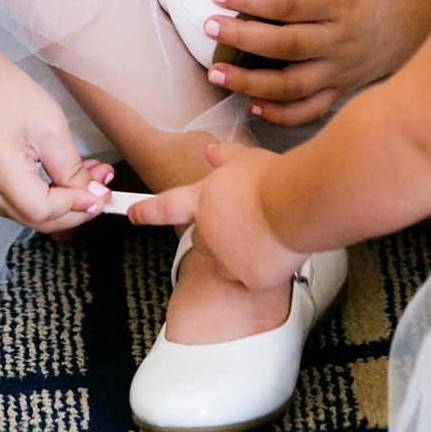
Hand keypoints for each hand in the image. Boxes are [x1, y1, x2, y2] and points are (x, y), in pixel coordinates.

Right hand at [0, 52, 117, 233]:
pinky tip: (62, 180)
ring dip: (63, 204)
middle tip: (103, 188)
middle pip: (37, 220)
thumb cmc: (7, 94)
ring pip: (30, 216)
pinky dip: (45, 199)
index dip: (76, 207)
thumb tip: (92, 197)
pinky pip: (20, 207)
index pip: (42, 210)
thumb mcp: (49, 125)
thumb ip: (71, 168)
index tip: (103, 195)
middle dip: (75, 209)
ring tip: (88, 178)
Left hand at [131, 139, 303, 292]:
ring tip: (265, 234)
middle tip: (245, 220)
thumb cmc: (275, 177)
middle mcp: (208, 232)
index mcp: (203, 200)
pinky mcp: (248, 279)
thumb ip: (225, 158)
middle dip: (216, 233)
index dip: (147, 211)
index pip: (166, 206)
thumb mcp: (246, 158)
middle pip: (201, 238)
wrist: (298, 203)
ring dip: (237, 253)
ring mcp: (226, 260)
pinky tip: (277, 250)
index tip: (132, 214)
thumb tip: (210, 152)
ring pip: (225, 262)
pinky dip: (261, 269)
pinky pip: (251, 278)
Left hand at [199, 0, 430, 127]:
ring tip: (217, 74)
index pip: (287, 4)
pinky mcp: (343, 90)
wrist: (421, 14)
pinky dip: (281, 114)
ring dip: (251, 83)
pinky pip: (310, 110)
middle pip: (284, 46)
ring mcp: (342, 70)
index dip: (249, 0)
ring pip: (292, 86)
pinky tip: (255, 105)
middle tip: (208, 29)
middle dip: (241, 39)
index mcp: (340, 1)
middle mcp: (340, 39)